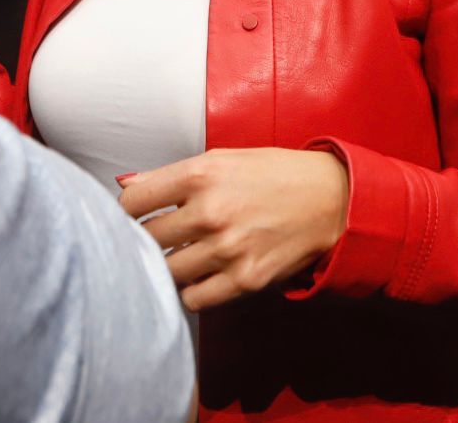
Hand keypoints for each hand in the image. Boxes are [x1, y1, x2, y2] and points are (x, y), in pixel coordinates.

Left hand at [119, 148, 349, 311]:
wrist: (331, 199)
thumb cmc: (274, 174)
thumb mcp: (222, 159)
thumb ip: (170, 176)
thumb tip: (126, 185)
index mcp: (201, 174)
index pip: (133, 203)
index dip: (127, 212)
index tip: (134, 217)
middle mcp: (211, 212)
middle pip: (147, 239)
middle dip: (146, 239)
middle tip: (157, 238)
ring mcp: (228, 249)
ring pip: (167, 271)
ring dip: (168, 265)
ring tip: (180, 255)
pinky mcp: (245, 279)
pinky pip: (194, 298)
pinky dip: (191, 289)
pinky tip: (201, 274)